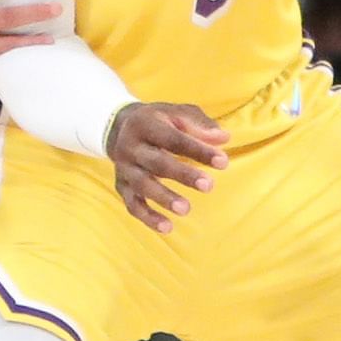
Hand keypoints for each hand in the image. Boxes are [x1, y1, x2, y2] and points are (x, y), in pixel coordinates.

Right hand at [105, 102, 229, 232]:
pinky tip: (167, 228)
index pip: (173, 138)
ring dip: (163, 198)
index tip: (222, 162)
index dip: (197, 150)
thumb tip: (223, 139)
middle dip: (182, 175)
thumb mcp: (176, 112)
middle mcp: (130, 146)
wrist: (117, 127)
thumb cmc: (158, 120)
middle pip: (156, 162)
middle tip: (209, 186)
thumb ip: (200, 123)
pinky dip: (147, 217)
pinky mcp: (122, 186)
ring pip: (142, 185)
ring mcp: (124, 168)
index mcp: (145, 124)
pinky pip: (132, 204)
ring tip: (186, 209)